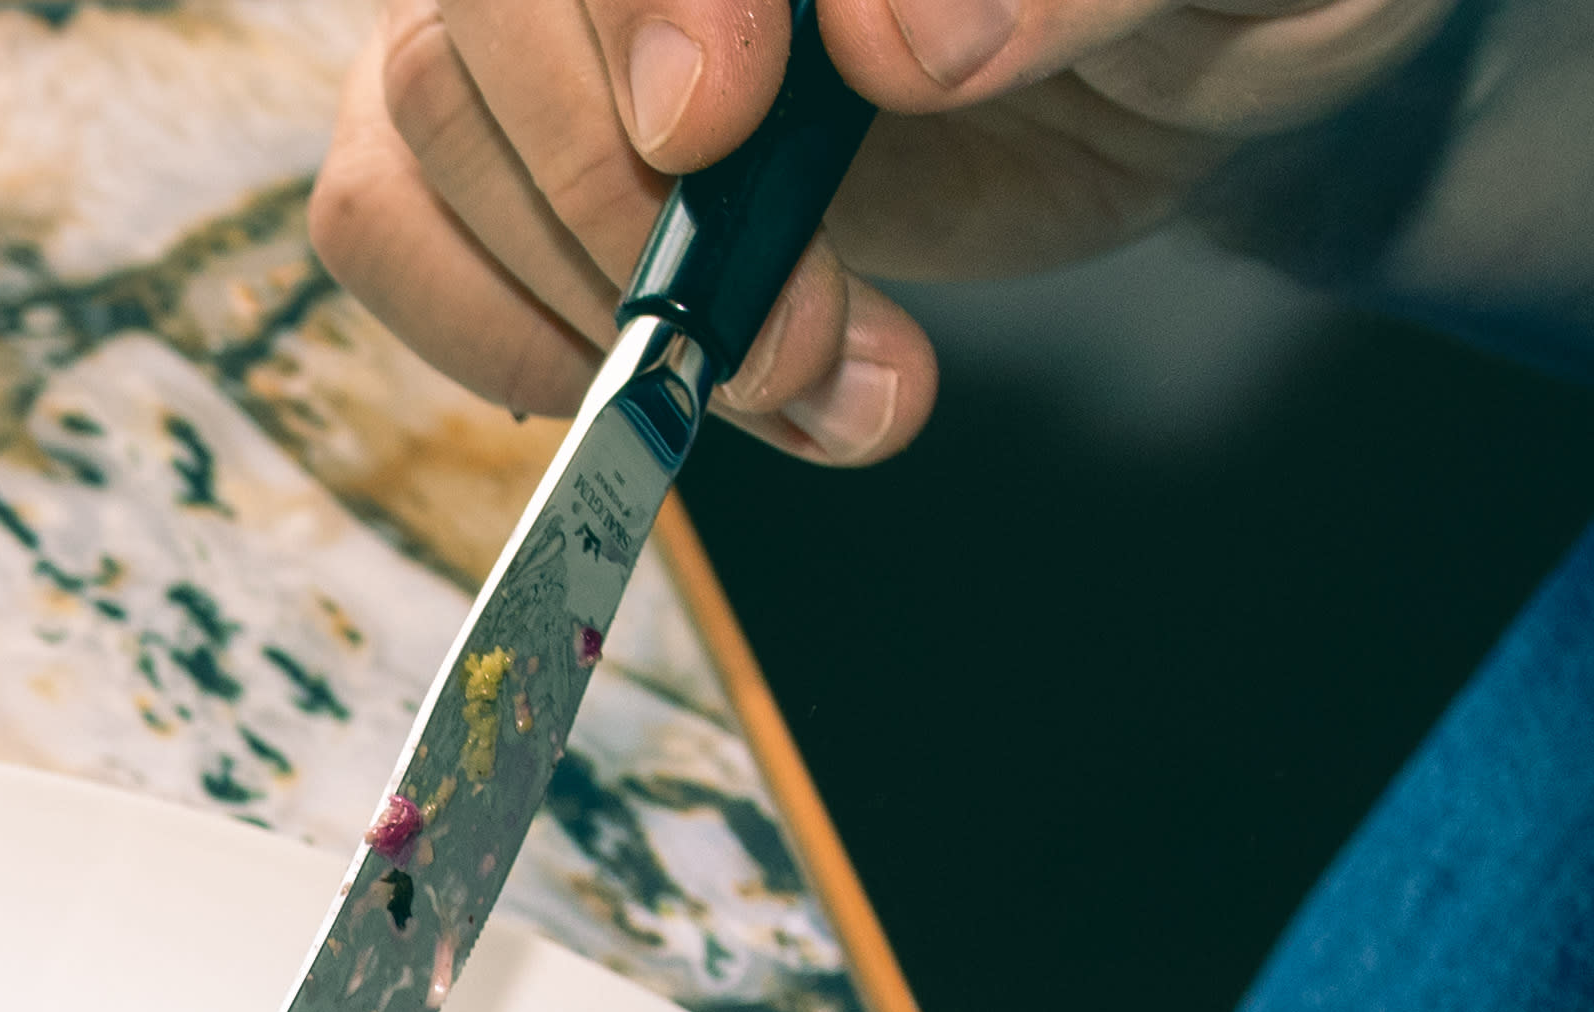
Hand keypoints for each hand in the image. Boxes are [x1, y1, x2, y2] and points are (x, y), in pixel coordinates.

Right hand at [313, 0, 1468, 463]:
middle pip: (476, 6)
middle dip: (605, 195)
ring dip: (584, 298)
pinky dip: (497, 330)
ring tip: (800, 380)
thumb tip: (903, 41)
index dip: (645, 2)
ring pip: (421, 119)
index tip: (713, 125)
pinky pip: (392, 217)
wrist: (1201, 61)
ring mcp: (569, 7)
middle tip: (789, 334)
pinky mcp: (538, 128)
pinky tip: (660, 390)